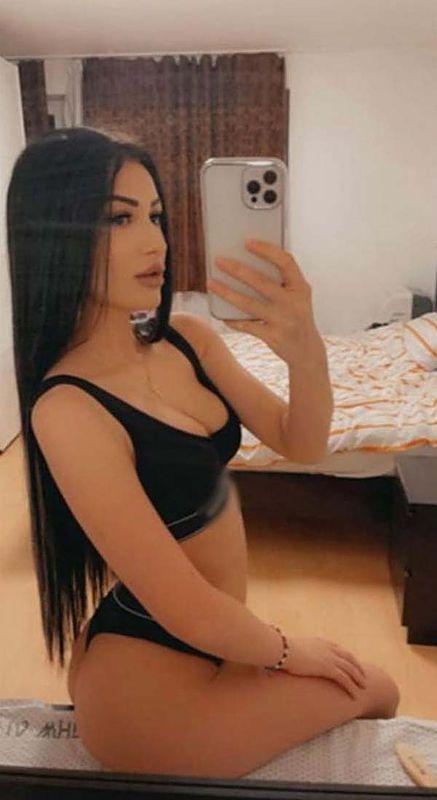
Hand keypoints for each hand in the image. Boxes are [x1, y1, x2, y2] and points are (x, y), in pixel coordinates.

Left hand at [207, 239, 321, 363]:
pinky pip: (246, 325)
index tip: (247, 242)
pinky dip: (232, 319)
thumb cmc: (296, 316)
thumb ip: (282, 281)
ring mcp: (283, 321)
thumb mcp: (298, 297)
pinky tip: (221, 314)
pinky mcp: (273, 337)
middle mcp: (294, 303)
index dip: (267, 250)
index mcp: (301, 287)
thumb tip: (247, 262)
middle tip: (218, 260)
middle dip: (237, 270)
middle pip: (261, 282)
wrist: (306, 350)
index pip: (286, 262)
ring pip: (248, 304)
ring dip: (226, 292)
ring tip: (210, 283)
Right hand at [278, 636, 367, 699]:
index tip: (351, 663)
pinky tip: (355, 695)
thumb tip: (288, 659)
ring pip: (350, 668)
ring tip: (364, 687)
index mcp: (320, 642)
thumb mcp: (292, 650)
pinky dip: (351, 687)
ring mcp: (329, 657)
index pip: (338, 649)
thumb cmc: (281, 650)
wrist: (281, 649)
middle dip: (357, 667)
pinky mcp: (327, 668)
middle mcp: (328, 648)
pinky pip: (344, 679)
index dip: (346, 657)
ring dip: (358, 678)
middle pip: (348, 657)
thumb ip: (295, 654)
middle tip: (363, 676)